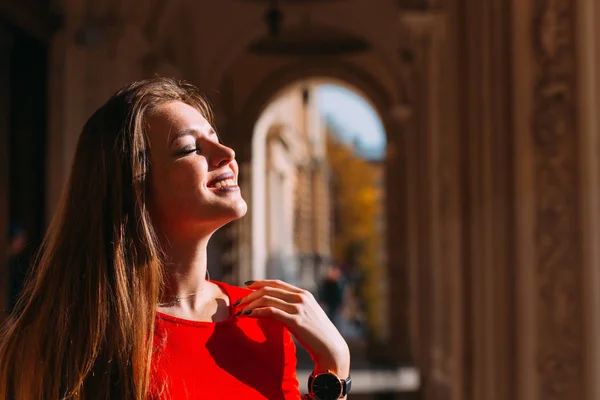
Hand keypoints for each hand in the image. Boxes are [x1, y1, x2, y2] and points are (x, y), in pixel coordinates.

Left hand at [235, 280, 350, 376]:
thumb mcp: (307, 316)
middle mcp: (301, 297)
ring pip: (268, 299)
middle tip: (238, 302)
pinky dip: (257, 312)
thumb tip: (276, 309)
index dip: (260, 282)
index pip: (277, 283)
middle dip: (250, 294)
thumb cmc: (318, 336)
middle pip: (269, 289)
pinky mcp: (296, 320)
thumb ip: (294, 309)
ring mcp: (299, 308)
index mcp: (304, 294)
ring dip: (250, 303)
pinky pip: (271, 312)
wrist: (332, 349)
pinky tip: (248, 315)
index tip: (246, 286)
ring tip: (240, 310)